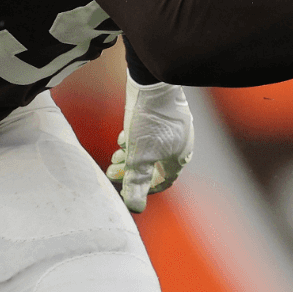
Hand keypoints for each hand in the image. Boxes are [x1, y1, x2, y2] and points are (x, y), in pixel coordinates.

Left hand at [106, 78, 193, 213]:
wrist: (153, 81)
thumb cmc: (150, 121)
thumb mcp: (139, 157)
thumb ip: (136, 183)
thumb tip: (135, 209)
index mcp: (179, 157)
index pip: (164, 180)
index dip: (145, 188)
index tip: (128, 188)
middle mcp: (180, 142)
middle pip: (154, 164)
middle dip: (131, 169)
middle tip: (113, 170)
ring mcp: (173, 126)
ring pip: (150, 147)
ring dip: (131, 154)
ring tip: (116, 153)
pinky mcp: (163, 112)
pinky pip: (149, 132)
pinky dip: (135, 138)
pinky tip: (124, 135)